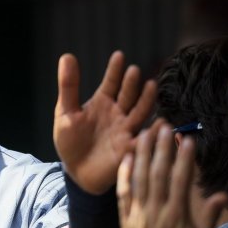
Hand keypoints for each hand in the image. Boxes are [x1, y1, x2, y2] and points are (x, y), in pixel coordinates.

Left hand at [53, 51, 155, 193]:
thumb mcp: (65, 113)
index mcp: (102, 103)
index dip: (114, 70)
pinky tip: (162, 122)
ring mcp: (125, 130)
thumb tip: (66, 56)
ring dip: (145, 100)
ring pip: (139, 112)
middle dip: (130, 84)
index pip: (110, 83)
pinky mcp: (129, 149)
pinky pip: (143, 140)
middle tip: (133, 70)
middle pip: (127, 95)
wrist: (76, 172)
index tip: (118, 55)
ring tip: (150, 85)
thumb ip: (68, 87)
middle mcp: (117, 114)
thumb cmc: (71, 141)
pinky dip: (153, 132)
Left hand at [117, 125, 227, 227]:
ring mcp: (137, 213)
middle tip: (164, 125)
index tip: (187, 139)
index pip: (181, 181)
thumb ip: (208, 217)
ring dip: (143, 154)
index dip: (184, 159)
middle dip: (161, 147)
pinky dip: (124, 174)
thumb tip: (221, 195)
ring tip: (145, 133)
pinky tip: (127, 157)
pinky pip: (122, 192)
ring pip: (139, 178)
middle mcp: (156, 210)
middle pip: (158, 173)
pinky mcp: (124, 217)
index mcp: (177, 215)